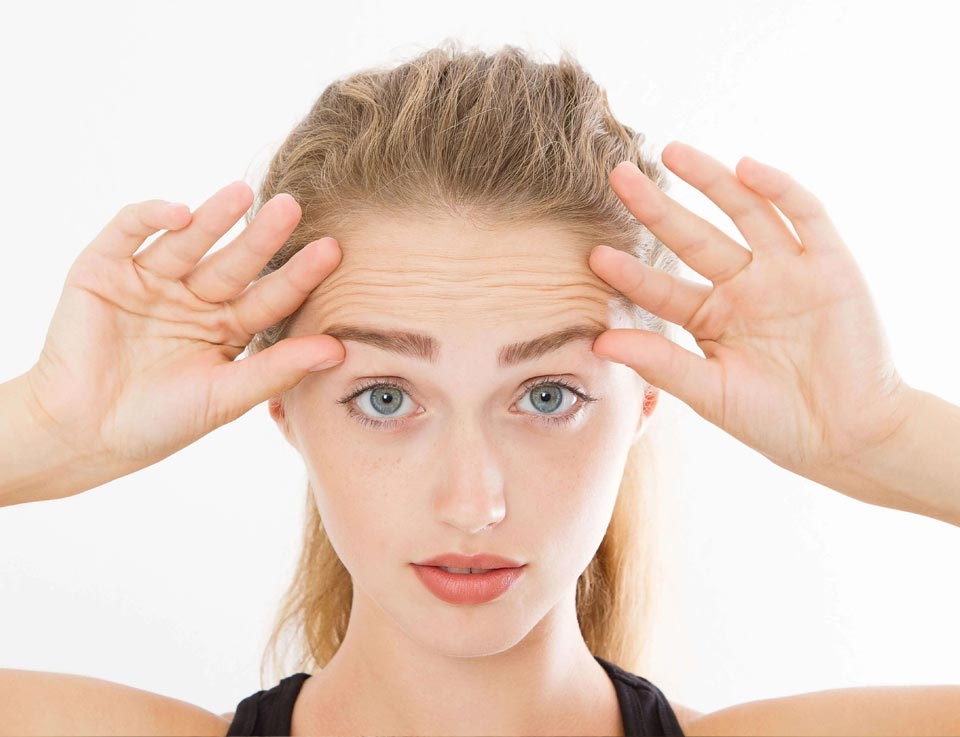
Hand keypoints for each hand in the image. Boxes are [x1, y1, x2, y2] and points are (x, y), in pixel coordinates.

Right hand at [22, 182, 344, 478]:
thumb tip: (339, 350)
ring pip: (188, 240)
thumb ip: (277, 370)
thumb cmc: (158, 422)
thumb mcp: (225, 397)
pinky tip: (179, 213)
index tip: (332, 251)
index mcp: (227, 327)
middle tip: (292, 207)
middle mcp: (194, 298)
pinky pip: (129, 231)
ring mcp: (151, 280)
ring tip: (242, 194)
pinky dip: (150, 216)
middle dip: (262, 237)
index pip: (269, 296)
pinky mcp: (105, 268)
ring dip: (213, 216)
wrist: (82, 434)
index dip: (298, 275)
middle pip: (235, 262)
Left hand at [588, 142, 913, 486]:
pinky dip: (779, 189)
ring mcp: (785, 271)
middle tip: (618, 175)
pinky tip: (746, 167)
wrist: (850, 435)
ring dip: (712, 180)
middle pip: (692, 237)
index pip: (662, 288)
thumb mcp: (712, 393)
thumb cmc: (777, 421)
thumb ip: (661, 364)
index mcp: (711, 319)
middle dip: (657, 208)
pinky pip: (804, 216)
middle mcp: (743, 287)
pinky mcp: (829, 264)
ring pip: (744, 212)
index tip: (594, 256)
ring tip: (672, 152)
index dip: (631, 272)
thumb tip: (598, 343)